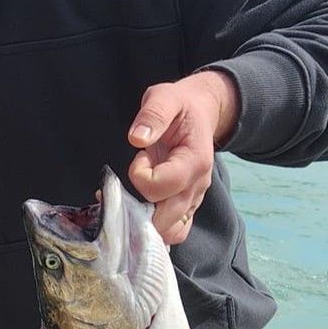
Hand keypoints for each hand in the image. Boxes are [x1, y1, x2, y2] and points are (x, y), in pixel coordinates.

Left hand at [127, 70, 239, 243]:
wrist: (199, 113)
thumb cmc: (179, 106)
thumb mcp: (165, 97)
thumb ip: (153, 114)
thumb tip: (137, 138)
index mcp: (195, 160)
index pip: (164, 186)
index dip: (141, 176)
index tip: (139, 155)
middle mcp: (197, 185)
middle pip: (167, 218)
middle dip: (138, 207)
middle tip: (128, 182)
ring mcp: (193, 199)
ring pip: (172, 231)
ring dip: (144, 223)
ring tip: (130, 197)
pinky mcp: (186, 206)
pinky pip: (174, 231)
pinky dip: (152, 229)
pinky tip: (136, 210)